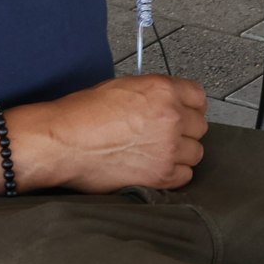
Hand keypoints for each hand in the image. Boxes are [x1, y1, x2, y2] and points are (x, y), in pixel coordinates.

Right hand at [24, 75, 207, 191]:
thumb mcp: (123, 87)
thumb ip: (153, 94)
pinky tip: (154, 168)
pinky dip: (173, 174)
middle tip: (165, 135)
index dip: (189, 106)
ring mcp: (169, 147)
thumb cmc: (82, 115)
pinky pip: (185, 176)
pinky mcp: (161, 175)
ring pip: (195, 152)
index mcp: (163, 90)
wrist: (63, 142)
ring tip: (157, 153)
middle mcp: (171, 117)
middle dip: (185, 130)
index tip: (184, 113)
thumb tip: (168, 103)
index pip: (199, 97)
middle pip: (199, 126)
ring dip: (180, 153)